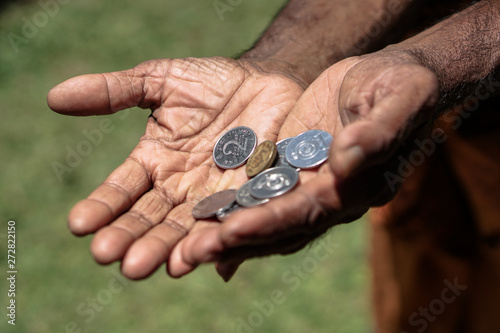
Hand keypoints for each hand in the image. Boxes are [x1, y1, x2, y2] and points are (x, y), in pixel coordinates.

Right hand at [47, 57, 305, 278]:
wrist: (267, 83)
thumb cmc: (212, 83)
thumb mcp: (160, 80)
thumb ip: (114, 91)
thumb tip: (54, 97)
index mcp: (154, 164)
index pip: (121, 192)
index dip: (101, 207)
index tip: (79, 224)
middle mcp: (179, 189)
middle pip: (150, 219)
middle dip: (130, 238)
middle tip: (108, 256)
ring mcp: (213, 198)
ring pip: (185, 229)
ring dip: (166, 249)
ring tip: (148, 265)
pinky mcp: (248, 200)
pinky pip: (231, 222)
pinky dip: (218, 242)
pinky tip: (204, 258)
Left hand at [169, 51, 438, 280]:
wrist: (385, 80)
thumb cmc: (402, 85)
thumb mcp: (400, 98)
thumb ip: (379, 131)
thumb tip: (346, 160)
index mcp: (359, 187)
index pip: (311, 211)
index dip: (272, 222)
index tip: (231, 229)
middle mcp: (329, 197)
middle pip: (279, 227)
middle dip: (235, 241)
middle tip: (188, 255)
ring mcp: (307, 186)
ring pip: (262, 217)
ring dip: (224, 233)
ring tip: (181, 249)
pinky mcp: (289, 169)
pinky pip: (255, 194)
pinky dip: (229, 210)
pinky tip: (196, 223)